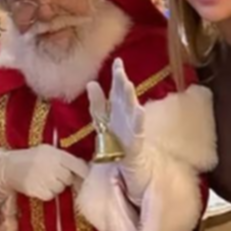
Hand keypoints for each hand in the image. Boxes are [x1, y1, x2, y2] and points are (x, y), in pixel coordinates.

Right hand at [0, 145, 85, 200]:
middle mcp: (52, 165)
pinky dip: (47, 193)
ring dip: (55, 187)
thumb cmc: (30, 158)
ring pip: (60, 188)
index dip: (84, 173)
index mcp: (56, 154)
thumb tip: (83, 168)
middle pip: (69, 178)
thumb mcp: (47, 151)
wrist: (8, 167)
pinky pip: (51, 196)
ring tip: (44, 180)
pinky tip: (39, 186)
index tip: (85, 177)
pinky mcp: (38, 190)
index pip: (78, 165)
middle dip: (64, 178)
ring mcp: (45, 178)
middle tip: (54, 175)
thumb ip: (64, 158)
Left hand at [89, 59, 152, 200]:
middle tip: (119, 69)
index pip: (117, 91)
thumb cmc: (118, 143)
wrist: (131, 170)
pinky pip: (137, 133)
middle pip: (124, 99)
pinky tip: (140, 111)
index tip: (117, 61)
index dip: (116, 77)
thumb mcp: (104, 122)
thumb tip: (91, 82)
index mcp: (118, 112)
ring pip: (131, 112)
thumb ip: (98, 103)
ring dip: (130, 99)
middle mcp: (126, 119)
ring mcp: (132, 132)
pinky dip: (139, 122)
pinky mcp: (135, 147)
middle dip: (121, 84)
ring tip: (127, 84)